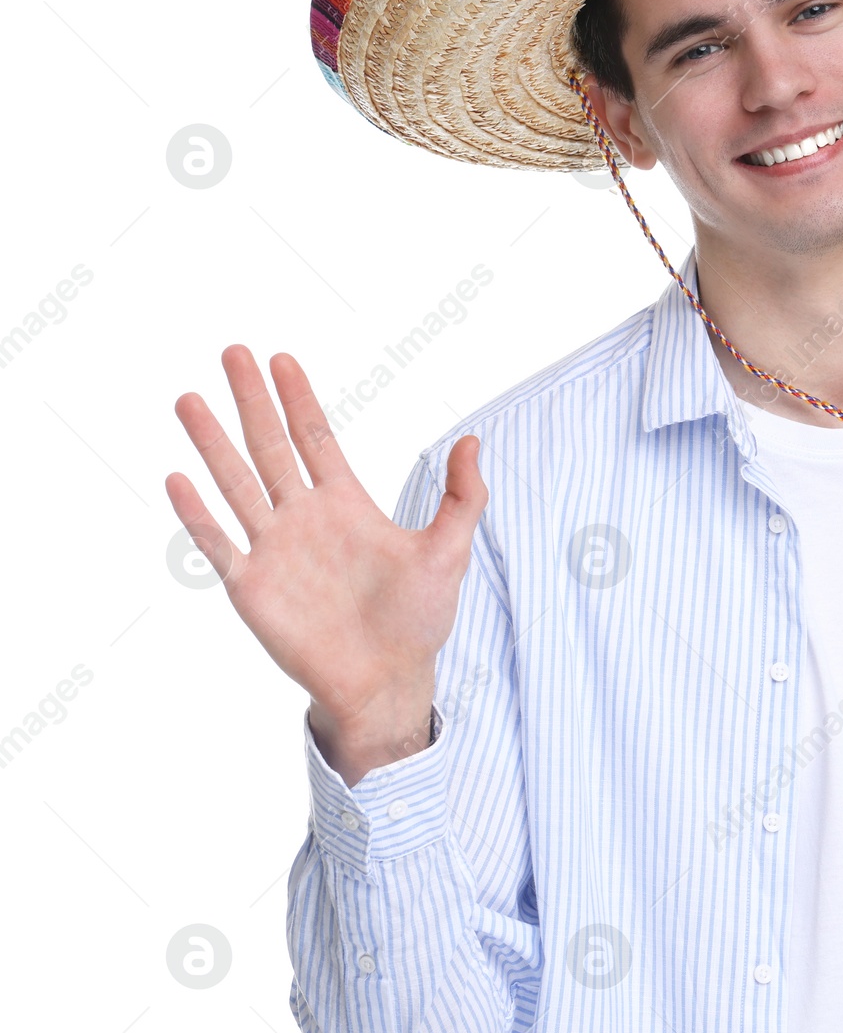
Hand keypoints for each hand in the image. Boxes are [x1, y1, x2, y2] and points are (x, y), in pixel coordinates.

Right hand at [166, 345, 488, 781]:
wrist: (387, 681)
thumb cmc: (419, 619)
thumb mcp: (449, 550)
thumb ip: (462, 496)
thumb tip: (473, 440)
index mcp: (346, 504)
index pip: (316, 439)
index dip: (299, 399)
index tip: (282, 359)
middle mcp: (305, 518)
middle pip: (271, 446)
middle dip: (252, 400)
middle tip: (233, 352)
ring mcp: (275, 550)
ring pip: (236, 483)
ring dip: (212, 442)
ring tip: (189, 400)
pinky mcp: (253, 587)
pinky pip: (219, 542)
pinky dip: (198, 512)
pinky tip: (179, 478)